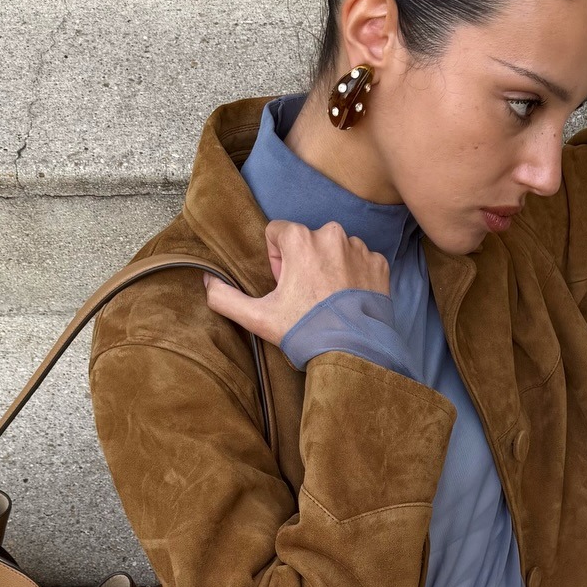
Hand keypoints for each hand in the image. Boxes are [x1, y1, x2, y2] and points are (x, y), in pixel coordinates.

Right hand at [204, 218, 389, 345]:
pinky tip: (350, 302)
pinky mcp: (379, 264)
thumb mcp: (259, 318)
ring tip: (330, 302)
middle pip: (307, 240)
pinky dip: (355, 277)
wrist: (354, 354)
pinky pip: (362, 262)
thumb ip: (226, 298)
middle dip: (304, 263)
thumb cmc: (305, 333)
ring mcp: (359, 249)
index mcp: (300, 239)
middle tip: (306, 298)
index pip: (277, 232)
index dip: (276, 260)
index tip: (284, 285)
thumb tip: (207, 282)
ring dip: (330, 268)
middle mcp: (332, 234)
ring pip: (336, 249)